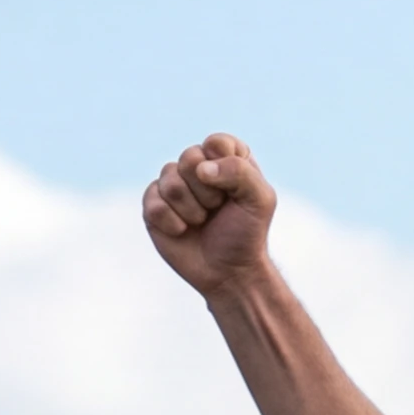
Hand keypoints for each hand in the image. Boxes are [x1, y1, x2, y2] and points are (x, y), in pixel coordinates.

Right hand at [142, 131, 278, 293]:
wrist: (229, 272)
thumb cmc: (246, 233)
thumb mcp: (260, 200)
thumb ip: (240, 172)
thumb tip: (201, 168)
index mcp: (226, 159)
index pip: (217, 142)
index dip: (223, 165)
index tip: (233, 190)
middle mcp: (197, 168)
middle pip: (189, 157)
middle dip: (207, 190)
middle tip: (217, 208)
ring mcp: (173, 185)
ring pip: (169, 179)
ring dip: (191, 208)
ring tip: (201, 221)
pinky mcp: (154, 206)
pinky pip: (153, 202)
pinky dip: (171, 221)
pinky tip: (182, 231)